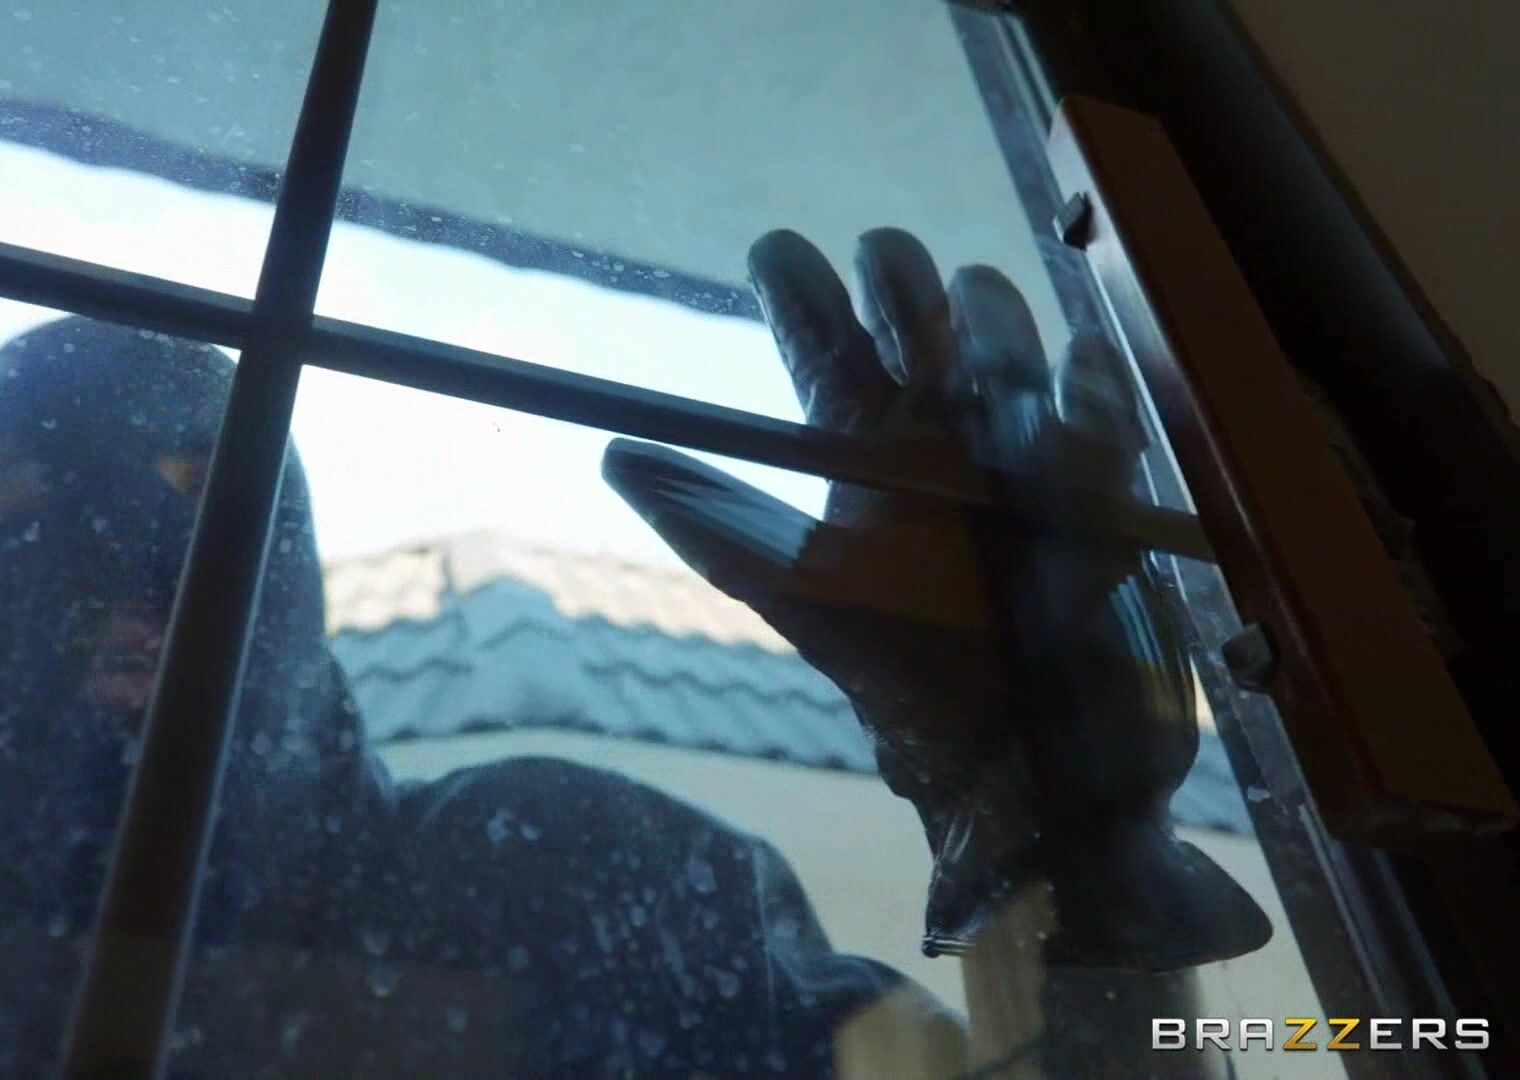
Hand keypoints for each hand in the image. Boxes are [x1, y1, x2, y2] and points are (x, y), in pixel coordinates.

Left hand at [605, 228, 1269, 969]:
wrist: (1017, 768)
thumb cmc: (906, 679)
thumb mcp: (803, 599)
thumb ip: (717, 529)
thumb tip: (613, 455)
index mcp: (865, 450)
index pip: (829, 347)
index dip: (803, 296)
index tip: (775, 252)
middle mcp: (941, 436)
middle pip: (920, 326)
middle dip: (901, 286)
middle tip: (880, 259)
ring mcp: (1025, 455)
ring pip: (1007, 351)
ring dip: (988, 328)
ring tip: (963, 319)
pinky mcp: (1106, 493)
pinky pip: (1102, 422)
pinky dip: (1089, 397)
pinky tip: (1072, 379)